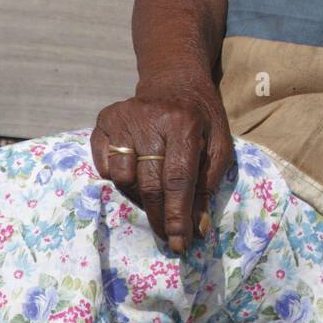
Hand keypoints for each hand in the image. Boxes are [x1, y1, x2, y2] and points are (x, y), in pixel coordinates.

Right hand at [90, 78, 233, 252]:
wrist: (174, 80)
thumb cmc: (201, 118)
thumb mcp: (218, 144)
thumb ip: (208, 184)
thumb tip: (196, 228)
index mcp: (184, 122)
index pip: (177, 179)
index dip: (178, 215)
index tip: (180, 242)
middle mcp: (150, 118)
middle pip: (149, 183)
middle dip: (159, 217)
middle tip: (169, 236)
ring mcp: (123, 118)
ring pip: (124, 178)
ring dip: (139, 196)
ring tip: (155, 192)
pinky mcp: (105, 120)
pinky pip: (105, 166)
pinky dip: (119, 177)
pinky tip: (136, 168)